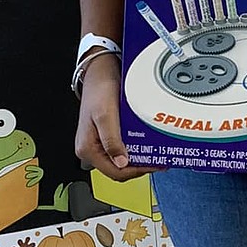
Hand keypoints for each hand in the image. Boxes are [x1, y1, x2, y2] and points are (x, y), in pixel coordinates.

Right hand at [74, 53, 152, 181]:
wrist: (100, 74)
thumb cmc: (99, 90)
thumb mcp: (105, 115)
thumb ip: (111, 140)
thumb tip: (120, 163)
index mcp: (87, 149)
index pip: (114, 172)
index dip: (136, 172)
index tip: (153, 166)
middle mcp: (92, 149)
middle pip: (119, 169)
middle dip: (140, 167)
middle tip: (159, 160)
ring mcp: (99, 144)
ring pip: (122, 160)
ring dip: (140, 159)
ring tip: (157, 153)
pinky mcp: (107, 137)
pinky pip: (123, 149)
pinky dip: (137, 149)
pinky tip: (148, 144)